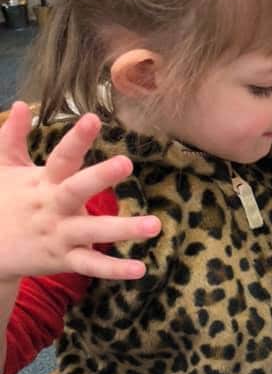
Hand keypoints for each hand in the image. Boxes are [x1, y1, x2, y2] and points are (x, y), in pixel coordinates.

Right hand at [0, 103, 160, 282]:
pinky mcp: (63, 260)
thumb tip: (21, 104)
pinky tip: (140, 269)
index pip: (61, 157)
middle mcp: (52, 207)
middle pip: (76, 189)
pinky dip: (114, 269)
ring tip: (155, 225)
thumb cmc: (2, 204)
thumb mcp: (4, 171)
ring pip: (92, 231)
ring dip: (124, 229)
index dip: (77, 139)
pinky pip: (91, 265)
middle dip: (100, 176)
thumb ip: (12, 138)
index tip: (93, 118)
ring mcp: (58, 234)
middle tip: (127, 163)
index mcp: (42, 182)